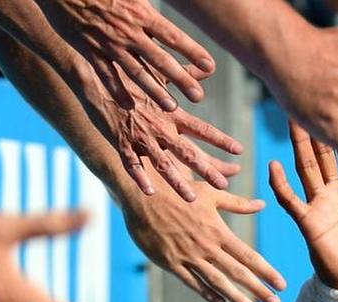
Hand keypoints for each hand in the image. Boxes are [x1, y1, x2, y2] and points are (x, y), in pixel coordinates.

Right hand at [35, 0, 214, 111]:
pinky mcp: (90, 51)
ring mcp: (109, 43)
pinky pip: (106, 74)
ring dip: (155, 90)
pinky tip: (129, 106)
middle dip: (181, 79)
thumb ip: (152, 8)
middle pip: (161, 59)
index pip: (174, 36)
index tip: (210, 66)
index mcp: (142, 14)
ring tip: (172, 107)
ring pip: (137, 71)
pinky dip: (117, 91)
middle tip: (199, 96)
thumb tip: (169, 19)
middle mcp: (129, 31)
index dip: (192, 51)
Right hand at [75, 60, 242, 201]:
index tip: (240, 151)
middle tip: (224, 184)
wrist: (96, 73)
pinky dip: (139, 177)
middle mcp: (160, 127)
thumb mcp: (160, 74)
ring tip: (192, 198)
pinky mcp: (121, 141)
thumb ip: (186, 75)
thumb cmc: (131, 73)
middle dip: (207, 169)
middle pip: (188, 152)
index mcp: (172, 113)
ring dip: (178, 181)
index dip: (221, 140)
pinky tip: (149, 191)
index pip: (203, 129)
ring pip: (162, 163)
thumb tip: (209, 67)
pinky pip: (131, 163)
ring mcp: (141, 136)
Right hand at [121, 163, 284, 301]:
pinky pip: (191, 282)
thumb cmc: (179, 191)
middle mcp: (206, 247)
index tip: (282, 284)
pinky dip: (207, 293)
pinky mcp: (170, 263)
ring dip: (237, 298)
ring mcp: (188, 257)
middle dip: (259, 290)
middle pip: (238, 273)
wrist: (142, 196)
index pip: (248, 256)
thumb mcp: (210, 194)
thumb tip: (263, 204)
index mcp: (218, 231)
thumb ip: (237, 203)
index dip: (266, 271)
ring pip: (217, 282)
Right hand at [267, 121, 337, 290]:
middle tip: (314, 94)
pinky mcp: (308, 220)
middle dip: (321, 124)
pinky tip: (272, 164)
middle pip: (327, 150)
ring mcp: (322, 203)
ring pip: (306, 166)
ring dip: (298, 144)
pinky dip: (280, 183)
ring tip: (291, 117)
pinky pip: (290, 199)